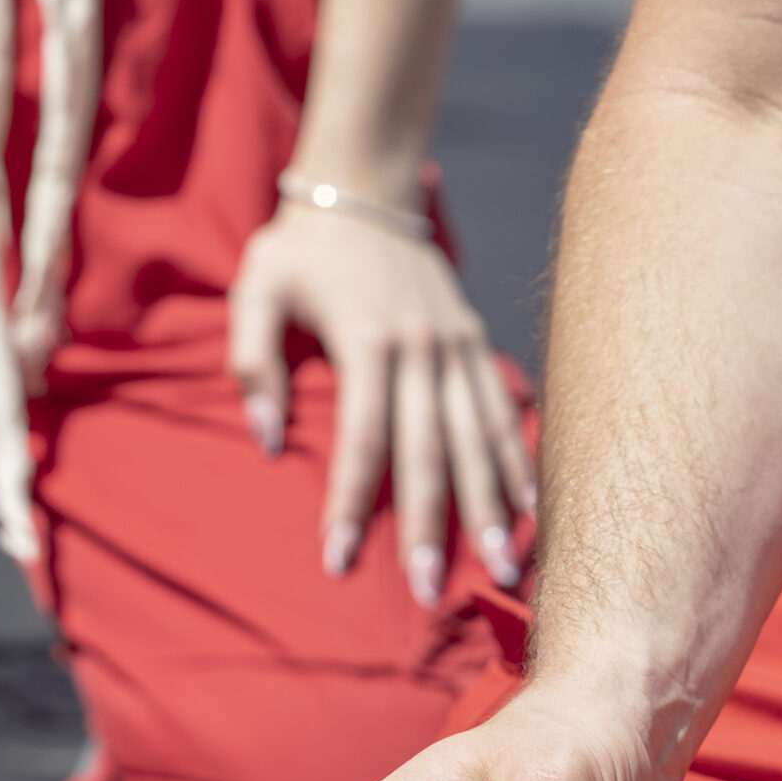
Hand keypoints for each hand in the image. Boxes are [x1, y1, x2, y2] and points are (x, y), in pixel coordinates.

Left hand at [228, 203, 535, 607]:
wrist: (365, 188)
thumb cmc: (300, 249)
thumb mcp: (256, 290)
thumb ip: (252, 363)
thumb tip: (267, 440)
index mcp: (367, 338)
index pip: (362, 438)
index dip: (350, 502)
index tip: (338, 561)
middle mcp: (421, 347)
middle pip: (429, 451)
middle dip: (430, 526)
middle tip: (429, 593)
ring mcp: (455, 345)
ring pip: (479, 438)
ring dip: (490, 507)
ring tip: (502, 568)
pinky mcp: (473, 342)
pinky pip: (500, 411)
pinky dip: (517, 462)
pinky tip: (529, 511)